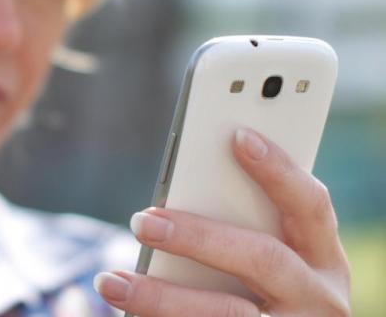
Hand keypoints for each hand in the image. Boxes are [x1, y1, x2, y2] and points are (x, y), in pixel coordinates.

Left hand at [94, 128, 350, 315]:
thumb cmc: (259, 290)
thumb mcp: (270, 260)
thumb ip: (243, 227)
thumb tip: (176, 199)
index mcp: (323, 259)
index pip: (311, 206)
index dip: (279, 171)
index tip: (239, 136)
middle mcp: (318, 299)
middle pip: (263, 259)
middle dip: (198, 237)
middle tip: (142, 221)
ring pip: (226, 314)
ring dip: (160, 297)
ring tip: (110, 281)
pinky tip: (124, 311)